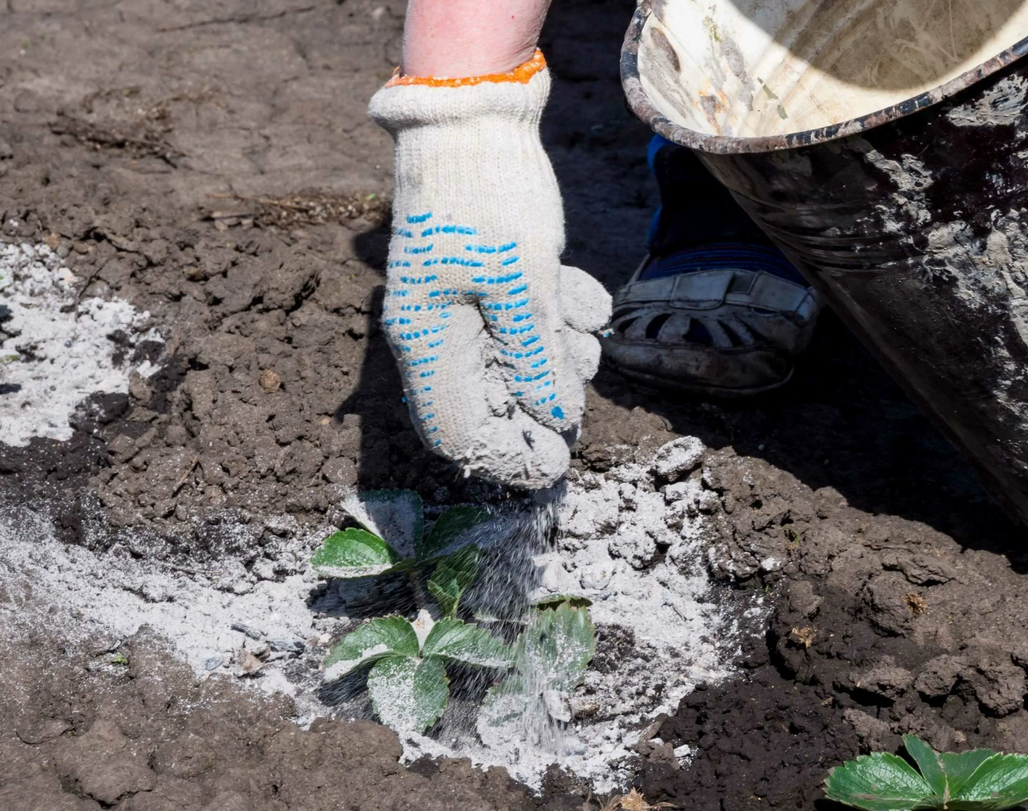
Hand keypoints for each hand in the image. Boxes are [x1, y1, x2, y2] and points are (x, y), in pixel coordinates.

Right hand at [368, 52, 610, 489]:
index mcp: (428, 343)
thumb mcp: (523, 283)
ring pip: (514, 361)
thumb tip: (554, 418)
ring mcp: (459, 305)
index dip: (507, 457)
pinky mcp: (484, 279)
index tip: (558, 462)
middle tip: (577, 365)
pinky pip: (521, 320)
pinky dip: (555, 312)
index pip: (457, 434)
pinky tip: (577, 291)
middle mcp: (436, 333)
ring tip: (580, 318)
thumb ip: (535, 358)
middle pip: (492, 401)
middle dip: (544, 391)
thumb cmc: (489, 196)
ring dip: (557, 350)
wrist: (473, 112)